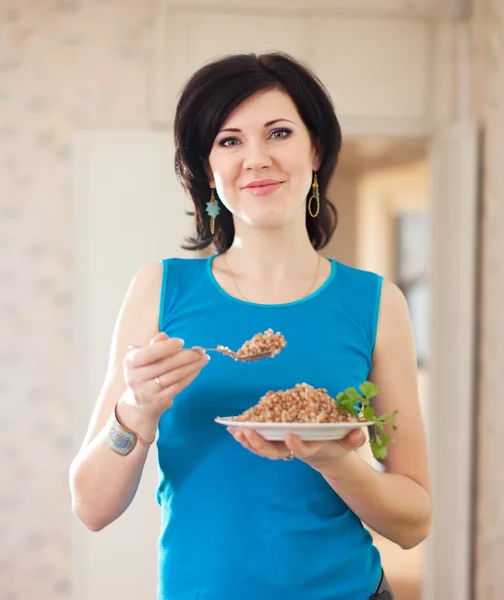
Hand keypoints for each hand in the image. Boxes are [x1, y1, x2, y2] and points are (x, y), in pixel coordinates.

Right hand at [123, 332, 209, 418]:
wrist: (139, 404)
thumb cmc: (145, 373)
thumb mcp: (144, 357)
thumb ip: (155, 345)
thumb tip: (164, 336)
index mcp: (131, 362)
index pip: (148, 354)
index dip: (166, 347)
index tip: (181, 342)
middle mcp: (136, 378)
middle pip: (165, 365)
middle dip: (186, 356)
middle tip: (200, 351)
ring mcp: (148, 391)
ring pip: (174, 376)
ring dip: (192, 366)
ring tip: (204, 358)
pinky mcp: (159, 401)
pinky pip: (178, 386)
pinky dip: (190, 376)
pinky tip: (197, 369)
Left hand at [227, 427, 365, 471]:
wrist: (326, 454)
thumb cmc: (336, 444)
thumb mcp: (348, 441)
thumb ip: (353, 437)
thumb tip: (357, 431)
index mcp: (312, 448)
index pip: (303, 450)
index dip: (296, 445)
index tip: (288, 436)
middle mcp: (294, 450)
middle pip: (275, 452)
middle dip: (261, 444)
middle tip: (249, 433)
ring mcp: (283, 449)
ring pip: (263, 449)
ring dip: (249, 441)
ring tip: (236, 431)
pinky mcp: (275, 444)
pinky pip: (257, 443)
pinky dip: (245, 437)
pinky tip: (232, 429)